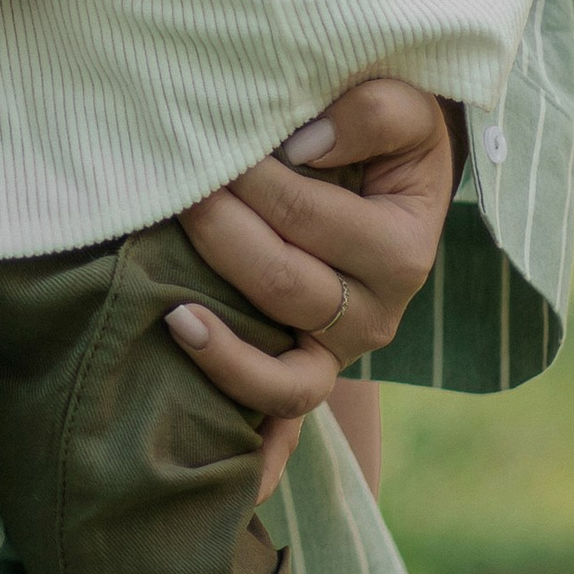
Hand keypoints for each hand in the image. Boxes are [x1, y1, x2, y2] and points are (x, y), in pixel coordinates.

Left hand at [166, 81, 458, 499]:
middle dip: (219, 233)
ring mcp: (341, 356)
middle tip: (172, 188)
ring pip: (282, 374)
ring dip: (221, 343)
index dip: (254, 179)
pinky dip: (256, 456)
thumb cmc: (383, 138)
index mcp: (403, 248)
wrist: (391, 180)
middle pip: (284, 285)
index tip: (213, 142)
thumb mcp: (402, 107)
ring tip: (170, 309)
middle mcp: (379, 315)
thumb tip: (304, 143)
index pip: (312, 215)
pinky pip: (282, 426)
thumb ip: (371, 110)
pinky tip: (222, 466)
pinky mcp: (311, 377)